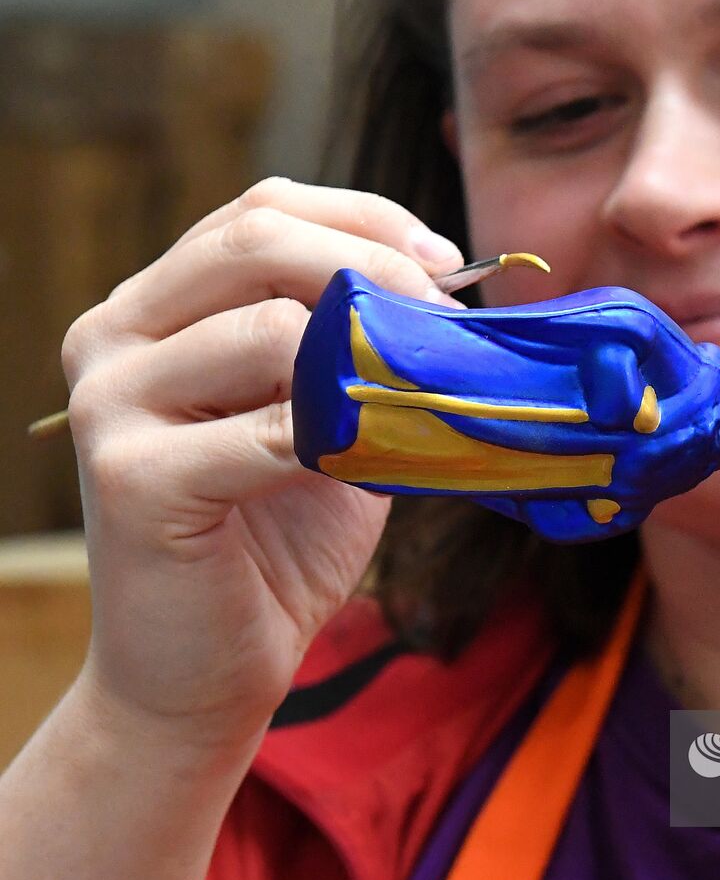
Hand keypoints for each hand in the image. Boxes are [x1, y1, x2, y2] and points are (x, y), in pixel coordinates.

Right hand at [60, 178, 465, 752]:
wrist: (205, 670)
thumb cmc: (276, 541)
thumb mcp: (324, 420)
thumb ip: (350, 350)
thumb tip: (450, 293)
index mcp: (157, 308)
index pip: (260, 209)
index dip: (365, 219)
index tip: (447, 264)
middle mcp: (114, 335)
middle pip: (255, 241)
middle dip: (375, 267)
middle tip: (446, 315)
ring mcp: (110, 403)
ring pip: (266, 329)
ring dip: (368, 359)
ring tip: (418, 400)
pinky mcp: (131, 476)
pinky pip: (265, 430)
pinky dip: (340, 440)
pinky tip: (372, 463)